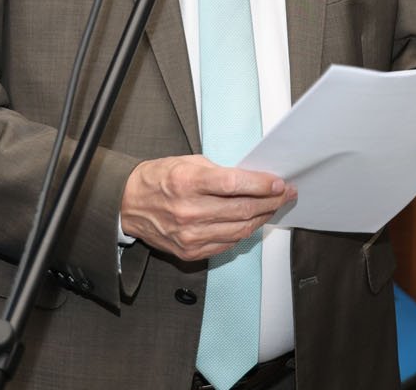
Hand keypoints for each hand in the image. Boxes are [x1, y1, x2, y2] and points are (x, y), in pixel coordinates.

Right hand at [120, 155, 294, 261]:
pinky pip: (227, 243)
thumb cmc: (159, 179)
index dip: (261, 184)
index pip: (235, 184)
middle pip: (242, 209)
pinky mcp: (190, 252)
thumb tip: (253, 181)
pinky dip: (243, 233)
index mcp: (188, 182)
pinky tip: (251, 222)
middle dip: (270, 201)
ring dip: (262, 218)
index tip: (278, 183)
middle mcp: (189, 211)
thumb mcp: (188, 162)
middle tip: (285, 194)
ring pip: (239, 230)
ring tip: (273, 207)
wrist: (129, 205)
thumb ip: (220, 173)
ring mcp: (189, 235)